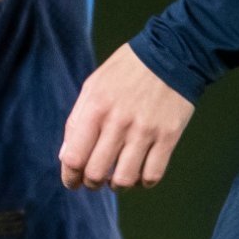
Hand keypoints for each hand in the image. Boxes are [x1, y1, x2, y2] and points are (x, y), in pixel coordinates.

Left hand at [58, 43, 194, 190]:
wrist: (172, 54)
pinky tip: (139, 173)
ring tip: (116, 178)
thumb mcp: (93, 86)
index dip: (69, 177)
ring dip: (116, 185)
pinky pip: (152, 174)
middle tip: (94, 180)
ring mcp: (145, 131)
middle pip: (96, 173)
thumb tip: (66, 157)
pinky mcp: (169, 136)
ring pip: (124, 180)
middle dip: (90, 183)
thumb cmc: (126, 71)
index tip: (72, 182)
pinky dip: (143, 181)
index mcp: (96, 108)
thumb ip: (77, 121)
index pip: (74, 157)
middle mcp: (119, 122)